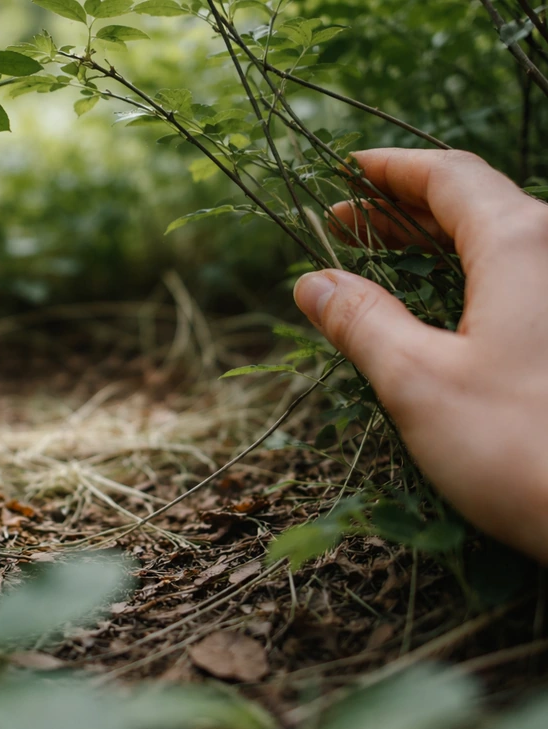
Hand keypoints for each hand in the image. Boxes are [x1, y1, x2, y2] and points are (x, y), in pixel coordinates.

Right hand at [294, 148, 547, 562]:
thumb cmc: (524, 450)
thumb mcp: (419, 382)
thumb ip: (363, 322)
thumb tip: (313, 283)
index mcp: (521, 243)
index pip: (449, 176)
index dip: (392, 170)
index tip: (348, 169)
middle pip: (477, 203)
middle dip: (405, 207)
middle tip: (346, 222)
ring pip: (502, 242)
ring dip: (436, 242)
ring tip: (384, 258)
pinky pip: (522, 279)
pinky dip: (470, 275)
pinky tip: (444, 307)